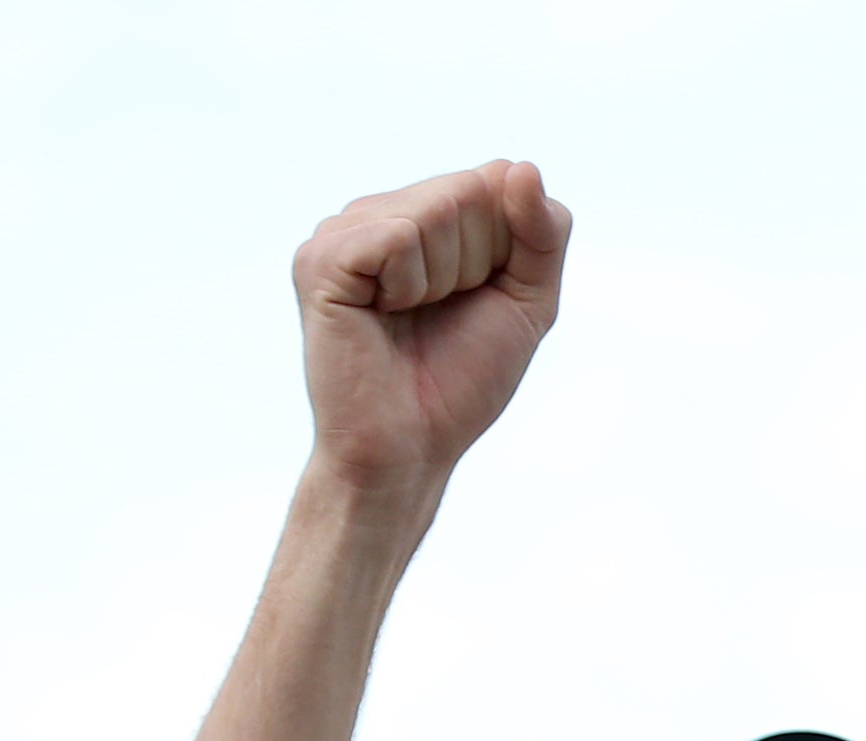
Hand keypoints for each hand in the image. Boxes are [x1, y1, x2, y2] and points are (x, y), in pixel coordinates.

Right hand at [295, 161, 572, 503]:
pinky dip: (409, 287)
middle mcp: (379, 211)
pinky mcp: (322, 258)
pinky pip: (397, 237)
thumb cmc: (460, 380)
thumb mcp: (528, 301)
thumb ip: (543, 233)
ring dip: (443, 281)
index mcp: (422, 212)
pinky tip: (381, 316)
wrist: (411, 448)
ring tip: (407, 318)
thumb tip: (520, 167)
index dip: (506, 250)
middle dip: (476, 265)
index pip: (497, 180)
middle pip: (470, 191)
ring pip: (436, 210)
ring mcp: (343, 230)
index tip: (476, 299)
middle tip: (438, 315)